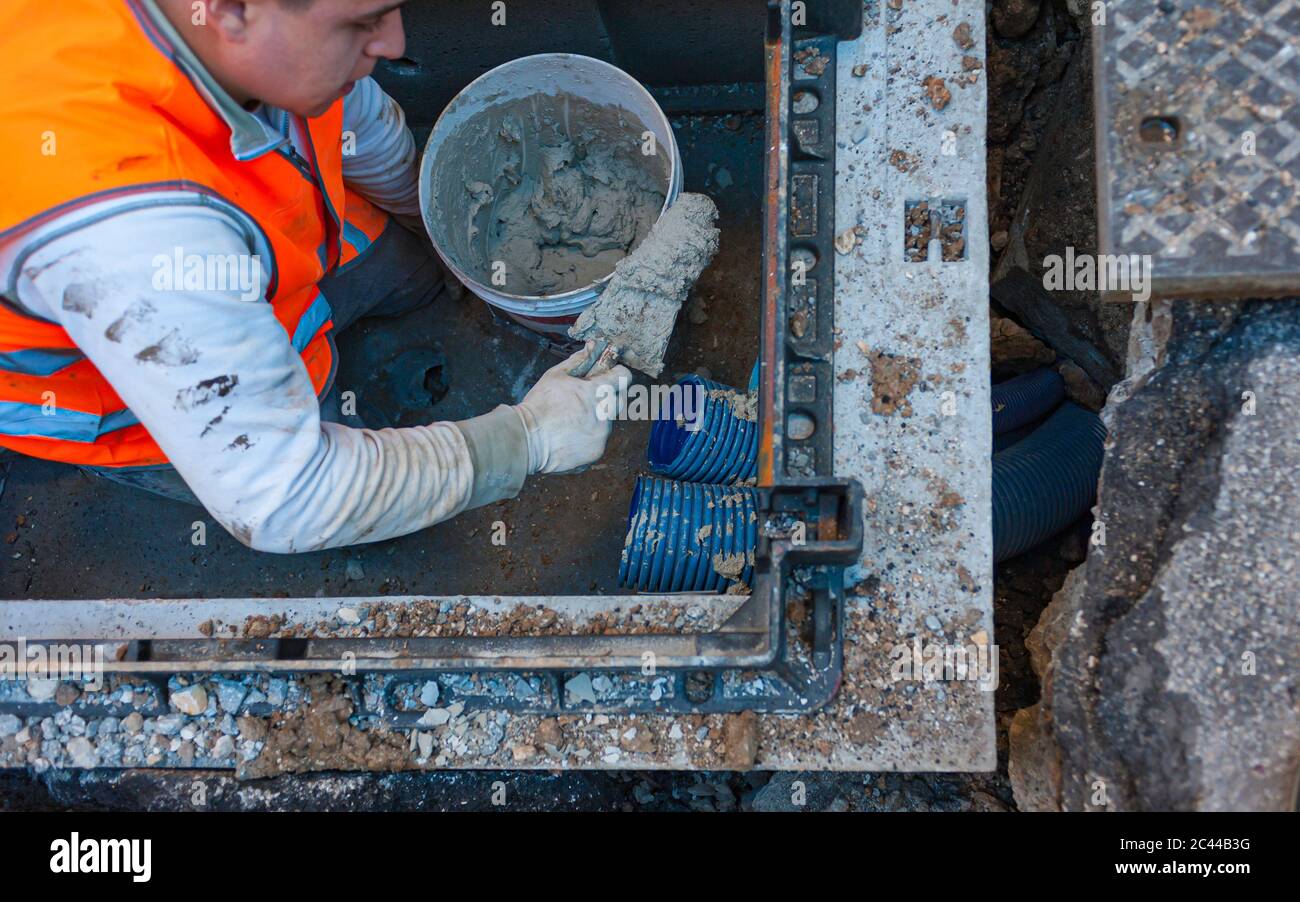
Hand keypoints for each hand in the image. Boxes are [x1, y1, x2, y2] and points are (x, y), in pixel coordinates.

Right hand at [513, 341, 630, 474]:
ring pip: (608, 422)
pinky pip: (598, 440)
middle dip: (607, 397)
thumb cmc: (539, 405)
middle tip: (586, 398)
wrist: (526, 440)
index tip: (610, 375)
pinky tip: (570, 435)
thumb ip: (579, 361)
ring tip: (572, 419)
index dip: (617, 374)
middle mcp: (605, 414)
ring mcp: (602, 435)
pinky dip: (588, 436)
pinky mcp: (596, 451)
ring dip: (596, 418)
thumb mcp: (556, 375)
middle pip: (619, 400)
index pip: (624, 377)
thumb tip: (592, 347)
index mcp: (597, 391)